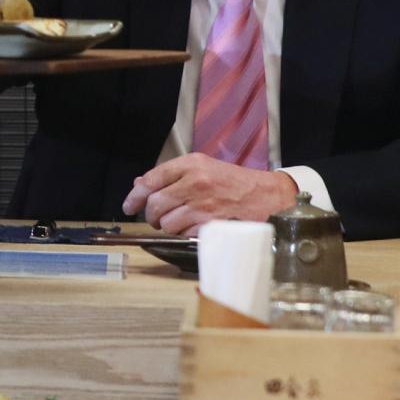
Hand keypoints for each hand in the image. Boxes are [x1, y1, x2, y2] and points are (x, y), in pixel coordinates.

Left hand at [124, 156, 297, 233]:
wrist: (269, 196)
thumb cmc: (235, 183)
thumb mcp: (204, 168)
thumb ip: (171, 176)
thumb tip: (139, 185)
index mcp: (191, 164)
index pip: (150, 180)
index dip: (135, 196)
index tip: (129, 206)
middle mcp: (196, 182)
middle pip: (154, 205)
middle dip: (153, 215)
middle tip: (160, 217)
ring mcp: (203, 205)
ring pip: (166, 223)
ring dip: (170, 227)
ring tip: (184, 221)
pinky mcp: (211, 225)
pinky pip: (183, 235)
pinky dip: (185, 235)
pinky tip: (197, 227)